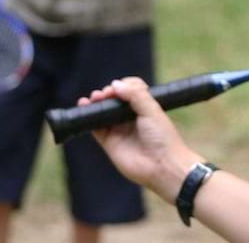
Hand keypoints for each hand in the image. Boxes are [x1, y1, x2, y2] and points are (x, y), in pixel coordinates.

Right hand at [79, 78, 201, 202]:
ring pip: (103, 112)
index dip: (122, 86)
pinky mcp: (110, 142)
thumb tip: (115, 84)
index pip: (131, 89)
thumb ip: (135, 95)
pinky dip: (88, 119)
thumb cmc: (163, 137)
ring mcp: (120, 129)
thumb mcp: (152, 110)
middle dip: (106, 93)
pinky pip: (96, 128)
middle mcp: (131, 117)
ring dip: (95, 104)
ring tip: (91, 99)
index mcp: (145, 107)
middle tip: (103, 95)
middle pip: (114, 100)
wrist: (162, 165)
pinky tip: (85, 109)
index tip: (117, 87)